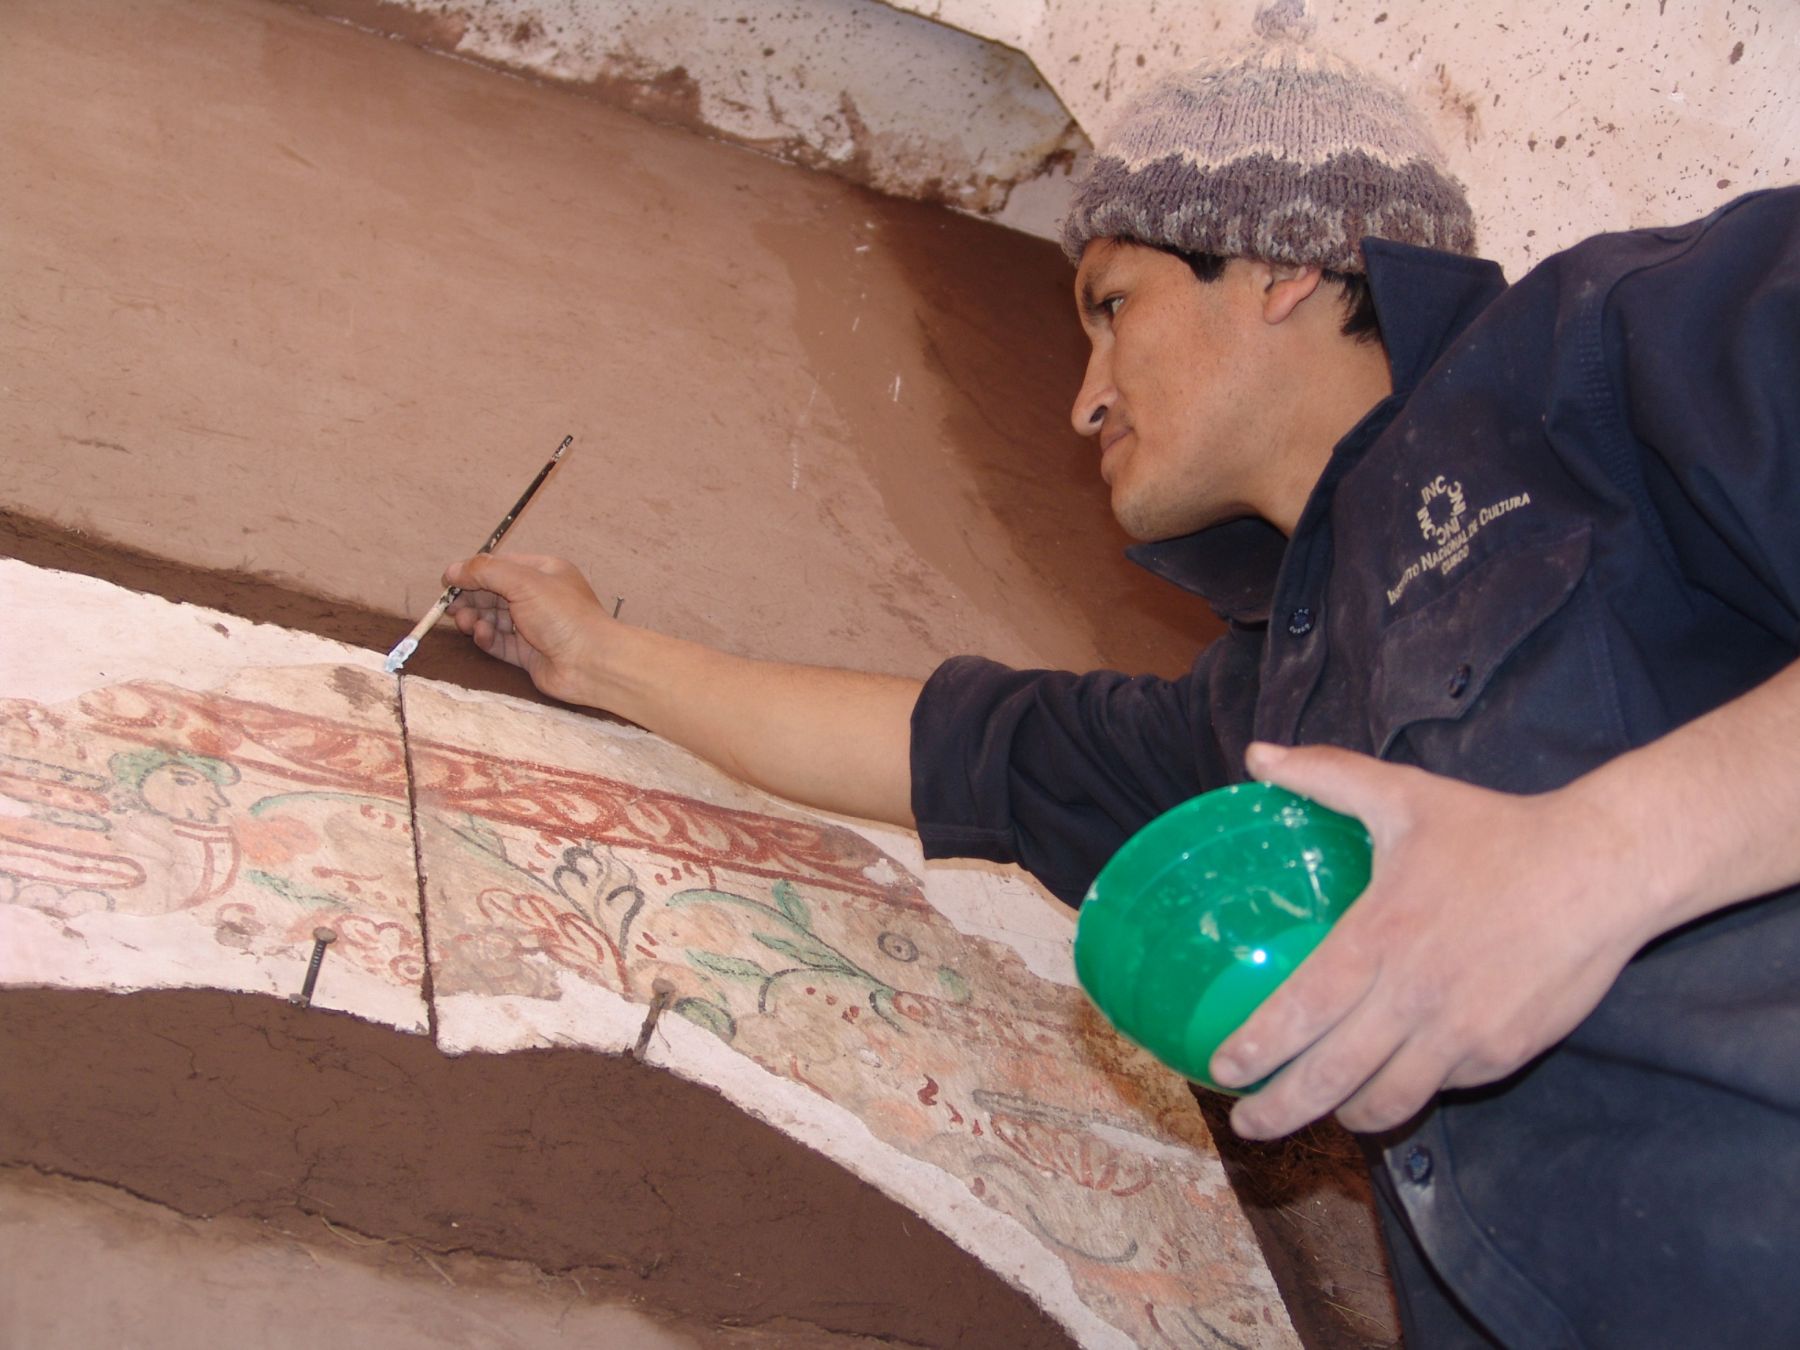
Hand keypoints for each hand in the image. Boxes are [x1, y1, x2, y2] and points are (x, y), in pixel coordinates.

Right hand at [443, 554, 612, 706]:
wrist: (592, 662)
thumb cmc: (564, 615)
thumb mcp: (523, 582)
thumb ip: (485, 572)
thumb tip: (452, 570)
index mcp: (544, 572)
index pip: (501, 567)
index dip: (473, 573)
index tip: (448, 581)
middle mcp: (539, 597)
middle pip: (494, 593)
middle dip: (471, 598)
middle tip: (451, 606)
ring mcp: (534, 627)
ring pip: (494, 618)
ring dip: (475, 618)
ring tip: (465, 622)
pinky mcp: (528, 653)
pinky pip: (500, 642)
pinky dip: (487, 638)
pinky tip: (481, 635)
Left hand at [1211, 743, 1655, 1139]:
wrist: (1604, 870)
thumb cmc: (1496, 833)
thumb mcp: (1404, 795)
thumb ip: (1326, 776)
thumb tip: (1258, 755)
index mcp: (1382, 939)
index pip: (1301, 1013)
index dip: (1255, 1050)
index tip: (1220, 1069)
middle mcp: (1417, 998)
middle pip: (1331, 1079)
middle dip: (1278, 1110)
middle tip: (1247, 1122)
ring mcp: (1464, 1036)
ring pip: (1387, 1101)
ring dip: (1343, 1114)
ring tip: (1317, 1111)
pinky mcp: (1504, 1055)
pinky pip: (1441, 1087)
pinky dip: (1408, 1089)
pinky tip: (1390, 1079)